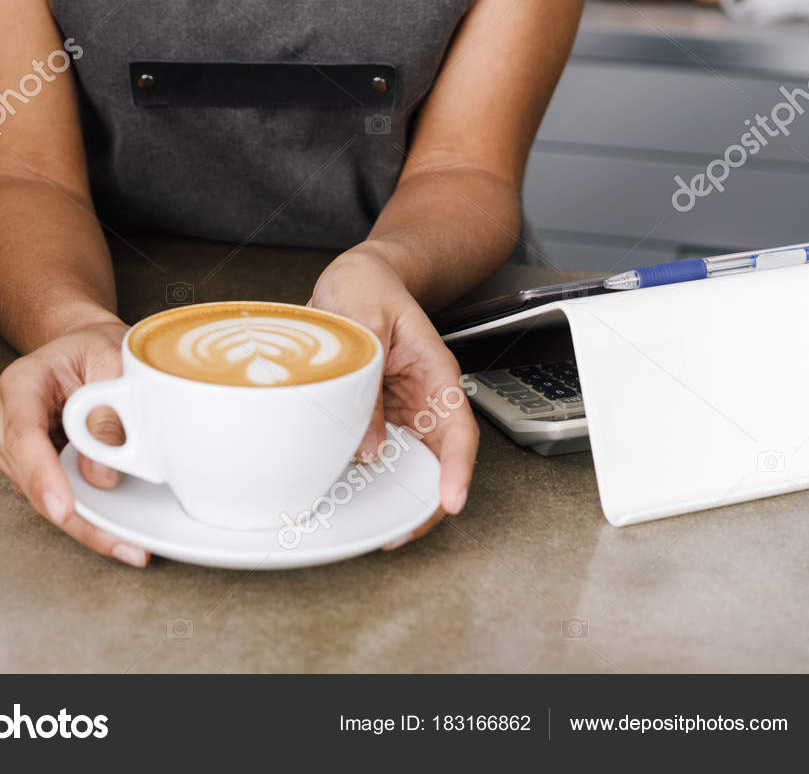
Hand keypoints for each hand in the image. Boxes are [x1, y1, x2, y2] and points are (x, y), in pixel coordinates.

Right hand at [0, 315, 150, 566]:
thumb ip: (107, 412)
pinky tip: (114, 531)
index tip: (63, 510)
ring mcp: (13, 449)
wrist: (86, 347)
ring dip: (81, 522)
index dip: (42, 476)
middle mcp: (6, 418)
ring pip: (40, 497)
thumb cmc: (95, 348)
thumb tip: (100, 475)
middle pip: (29, 477)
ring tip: (127, 541)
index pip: (23, 433)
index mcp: (22, 382)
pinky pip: (52, 499)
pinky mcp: (30, 469)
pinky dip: (83, 517)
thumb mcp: (113, 360)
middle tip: (120, 541)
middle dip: (72, 515)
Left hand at [308, 246, 477, 549]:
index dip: (458, 469)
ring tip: (372, 523)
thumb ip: (368, 382)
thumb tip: (369, 447)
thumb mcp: (365, 323)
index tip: (451, 500)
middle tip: (398, 533)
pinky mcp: (377, 412)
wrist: (356, 275)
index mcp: (435, 372)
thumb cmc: (367, 287)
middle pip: (437, 459)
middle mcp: (423, 397)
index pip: (459, 430)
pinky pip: (379, 449)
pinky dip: (368, 475)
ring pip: (408, 461)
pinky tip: (350, 491)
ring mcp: (401, 408)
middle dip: (424, 500)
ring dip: (394, 493)